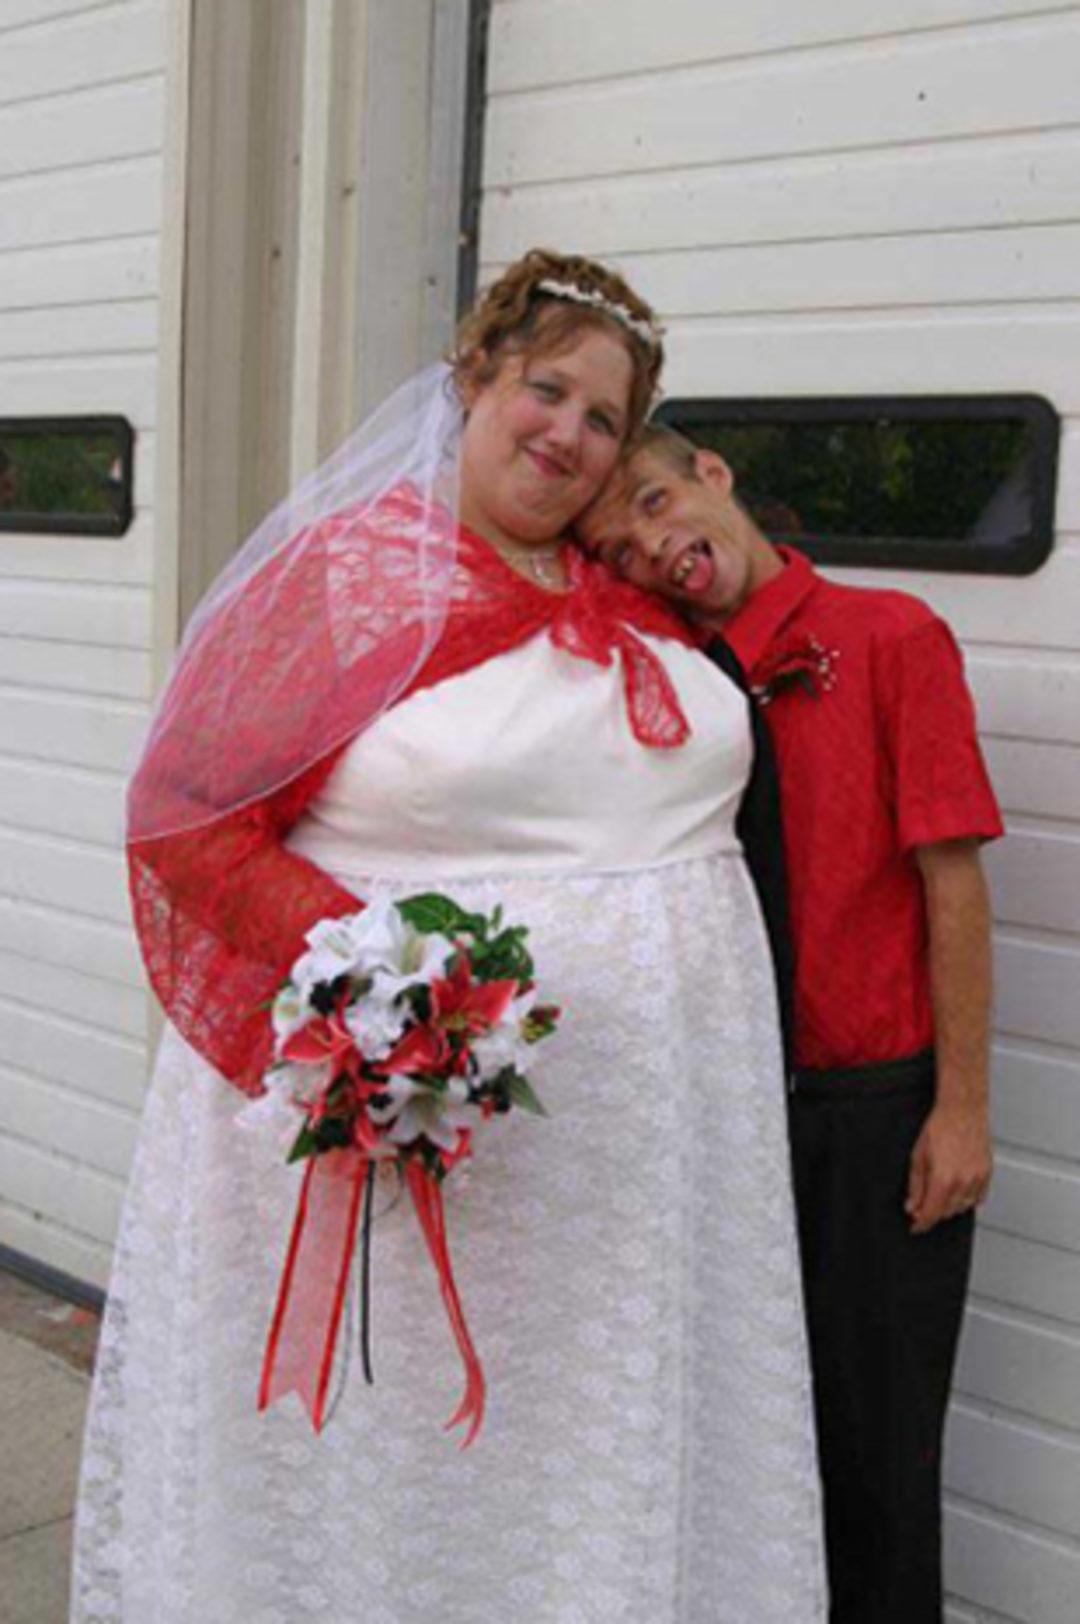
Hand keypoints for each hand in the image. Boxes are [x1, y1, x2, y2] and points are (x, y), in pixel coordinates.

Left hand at [905, 1101, 992, 1234]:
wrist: (962, 1109)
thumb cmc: (940, 1126)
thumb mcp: (918, 1156)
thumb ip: (915, 1185)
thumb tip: (912, 1205)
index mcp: (943, 1179)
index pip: (931, 1213)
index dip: (921, 1224)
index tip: (916, 1227)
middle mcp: (963, 1183)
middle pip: (946, 1212)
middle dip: (933, 1212)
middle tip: (921, 1206)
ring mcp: (977, 1179)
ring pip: (962, 1207)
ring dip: (949, 1206)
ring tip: (938, 1195)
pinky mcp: (987, 1173)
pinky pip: (978, 1197)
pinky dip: (967, 1199)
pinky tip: (958, 1192)